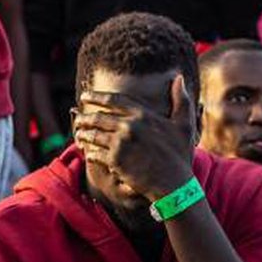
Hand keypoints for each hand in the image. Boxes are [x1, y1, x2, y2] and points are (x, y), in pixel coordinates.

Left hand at [73, 76, 196, 202]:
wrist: (174, 184)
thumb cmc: (179, 155)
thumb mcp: (184, 124)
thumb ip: (181, 100)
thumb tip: (179, 78)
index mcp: (144, 114)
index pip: (114, 101)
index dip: (96, 97)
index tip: (84, 96)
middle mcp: (130, 125)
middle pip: (99, 117)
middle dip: (85, 117)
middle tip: (77, 118)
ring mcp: (121, 143)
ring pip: (94, 135)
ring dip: (83, 134)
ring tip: (79, 134)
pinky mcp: (115, 160)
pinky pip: (95, 153)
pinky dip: (90, 152)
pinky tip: (87, 153)